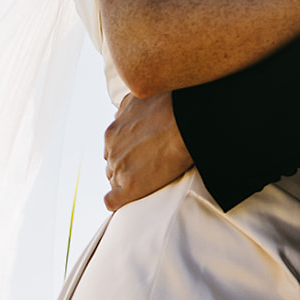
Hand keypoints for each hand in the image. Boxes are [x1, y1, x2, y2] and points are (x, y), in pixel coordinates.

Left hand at [103, 91, 192, 210]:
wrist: (188, 121)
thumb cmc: (173, 106)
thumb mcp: (142, 97)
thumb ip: (128, 107)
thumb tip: (122, 112)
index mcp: (113, 131)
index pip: (113, 149)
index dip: (128, 153)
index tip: (141, 154)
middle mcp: (111, 149)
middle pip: (113, 165)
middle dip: (127, 166)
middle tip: (146, 166)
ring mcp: (119, 168)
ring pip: (114, 181)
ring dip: (127, 181)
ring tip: (148, 179)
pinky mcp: (129, 186)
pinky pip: (112, 201)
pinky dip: (119, 201)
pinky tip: (131, 197)